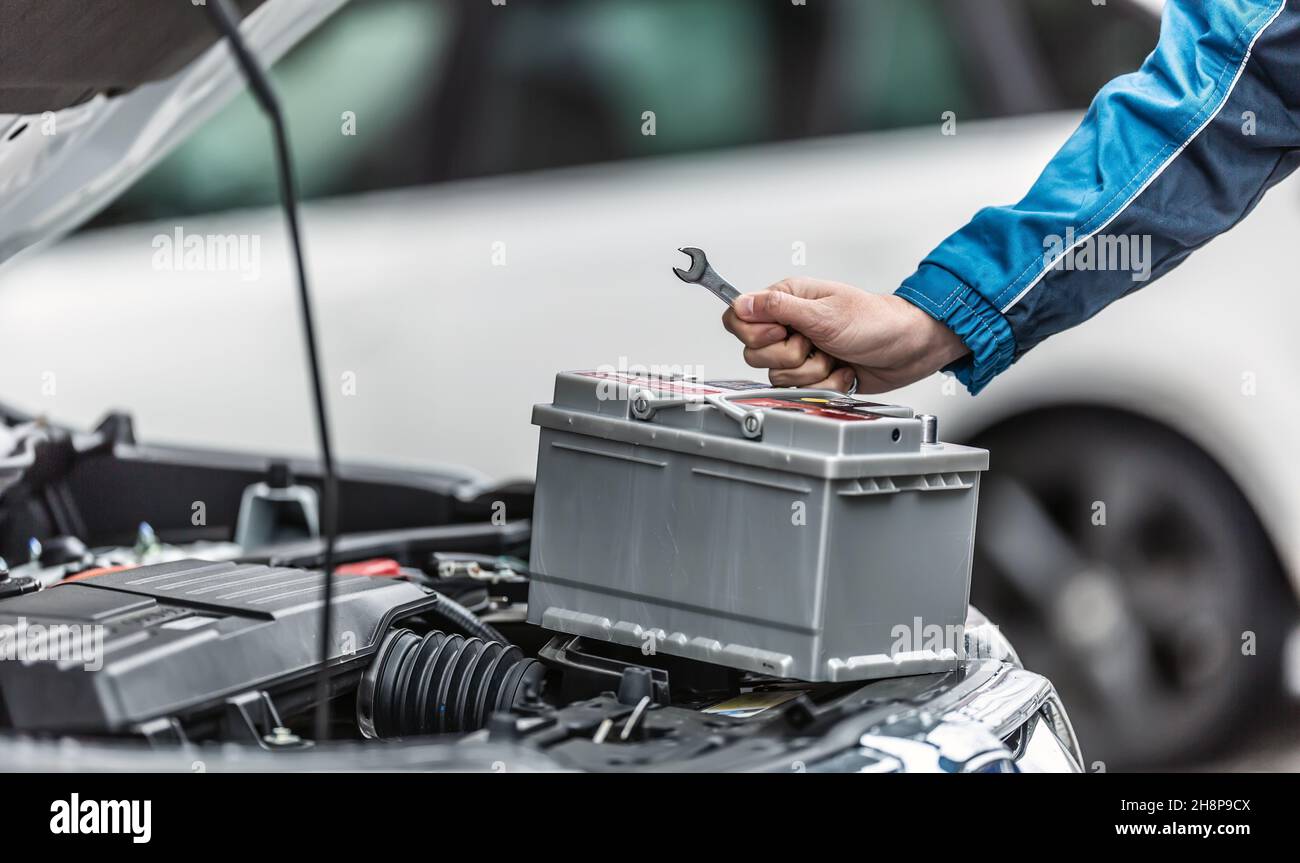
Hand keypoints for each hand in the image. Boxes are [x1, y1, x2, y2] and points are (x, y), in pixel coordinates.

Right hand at [721, 277, 969, 392]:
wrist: (909, 349)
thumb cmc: (876, 322)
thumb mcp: (824, 313)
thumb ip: (778, 308)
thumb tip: (742, 302)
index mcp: (788, 300)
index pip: (740, 318)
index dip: (755, 332)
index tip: (782, 332)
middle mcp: (789, 325)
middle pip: (755, 353)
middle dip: (790, 357)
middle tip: (815, 343)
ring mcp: (801, 351)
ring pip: (778, 376)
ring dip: (812, 372)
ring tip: (834, 356)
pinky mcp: (813, 374)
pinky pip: (801, 390)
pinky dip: (825, 385)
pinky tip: (841, 370)